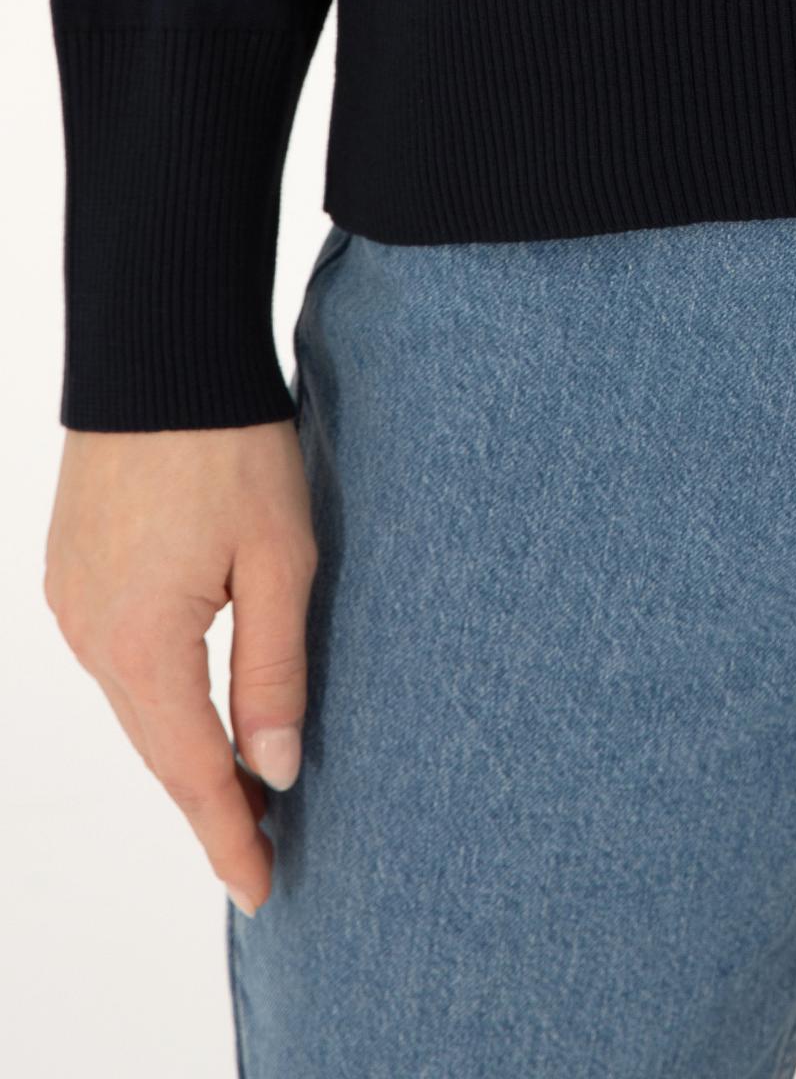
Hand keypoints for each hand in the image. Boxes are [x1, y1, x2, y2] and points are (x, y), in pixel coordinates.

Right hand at [45, 422, 314, 916]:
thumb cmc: (231, 446)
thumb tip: (275, 770)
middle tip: (263, 852)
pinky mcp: (70, 570)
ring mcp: (71, 601)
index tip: (261, 889)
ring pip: (135, 701)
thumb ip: (275, 670)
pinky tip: (193, 704)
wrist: (160, 352)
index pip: (190, 772)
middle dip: (209, 800)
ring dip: (183, 745)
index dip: (229, 834)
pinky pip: (117, 655)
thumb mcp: (280, 558)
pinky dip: (157, 692)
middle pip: (157, 743)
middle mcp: (90, 634)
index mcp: (143, 643)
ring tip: (240, 789)